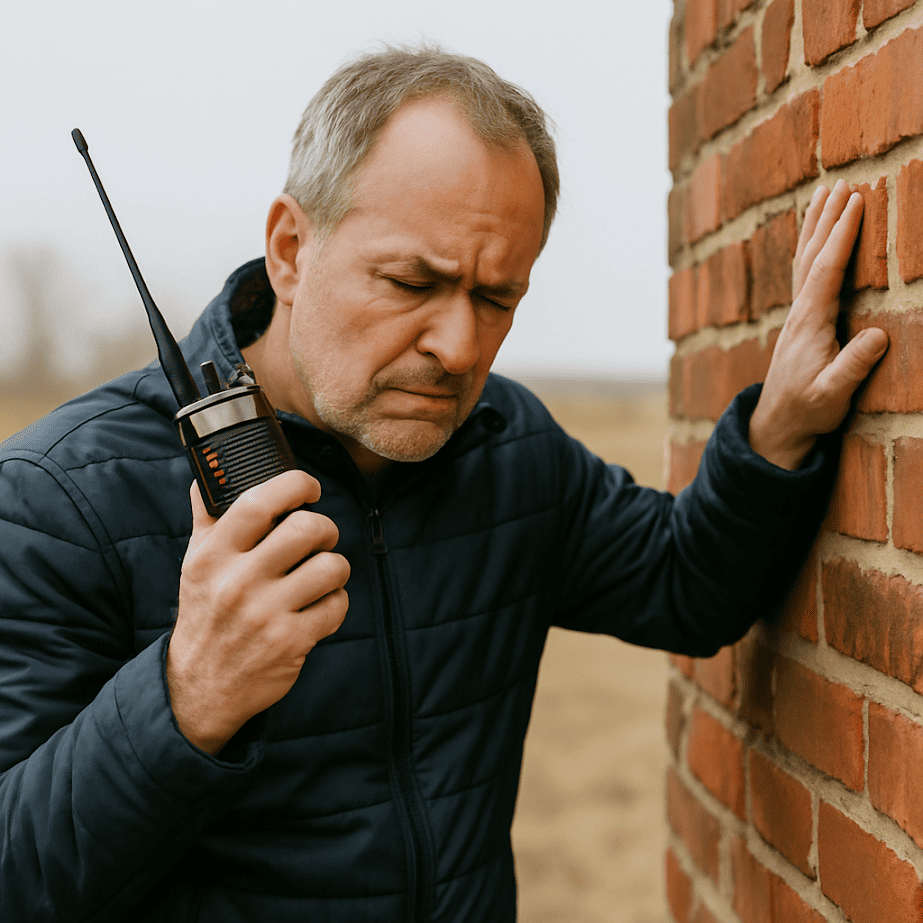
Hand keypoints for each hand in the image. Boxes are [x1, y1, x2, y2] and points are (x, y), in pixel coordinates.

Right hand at [166, 470, 349, 754]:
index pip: (259, 501)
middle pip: (307, 529)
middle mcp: (237, 583)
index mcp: (213, 556)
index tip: (309, 489)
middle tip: (321, 538)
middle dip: (326, 529)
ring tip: (322, 574)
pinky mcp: (291, 642)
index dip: (295, 484)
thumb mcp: (195, 563)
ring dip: (335, 567)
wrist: (201, 688)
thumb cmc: (206, 613)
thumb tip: (210, 471)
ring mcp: (265, 615)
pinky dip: (336, 603)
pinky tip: (319, 607)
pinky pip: (337, 605)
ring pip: (331, 567)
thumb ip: (207, 516)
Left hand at [748, 180, 888, 469]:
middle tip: (840, 183)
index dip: (842, 235)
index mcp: (811, 323)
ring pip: (804, 260)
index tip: (855, 202)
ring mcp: (797, 315)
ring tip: (825, 194)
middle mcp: (799, 312)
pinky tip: (814, 237)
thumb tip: (878, 336)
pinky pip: (804, 274)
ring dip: (816, 226)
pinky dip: (811, 247)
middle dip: (827, 218)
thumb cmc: (808, 410)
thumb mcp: (833, 394)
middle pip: (811, 255)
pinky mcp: (799, 322)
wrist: (778, 424)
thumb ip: (853, 366)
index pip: (827, 269)